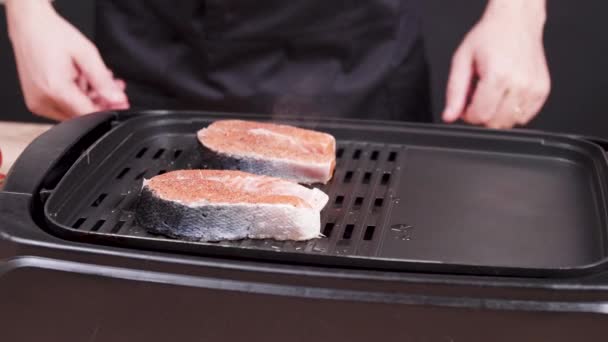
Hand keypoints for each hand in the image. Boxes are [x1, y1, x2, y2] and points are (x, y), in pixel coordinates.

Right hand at [6, 0, 128, 120]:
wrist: (28, 25)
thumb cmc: (51, 34)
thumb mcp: (86, 54)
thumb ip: (102, 80)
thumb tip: (117, 99)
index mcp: (55, 89)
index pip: (88, 113)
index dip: (108, 110)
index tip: (121, 103)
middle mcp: (42, 100)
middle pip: (81, 114)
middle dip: (101, 102)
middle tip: (113, 87)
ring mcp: (37, 102)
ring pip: (73, 111)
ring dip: (90, 98)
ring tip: (99, 79)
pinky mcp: (35, 100)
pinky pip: (62, 106)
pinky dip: (76, 97)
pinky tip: (84, 82)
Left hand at [442, 0, 549, 128]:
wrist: (516, 22)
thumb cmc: (490, 36)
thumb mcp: (462, 60)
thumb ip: (454, 91)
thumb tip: (449, 116)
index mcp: (498, 75)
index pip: (480, 116)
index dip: (468, 114)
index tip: (466, 105)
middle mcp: (519, 83)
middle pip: (495, 123)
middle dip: (482, 114)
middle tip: (479, 95)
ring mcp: (534, 88)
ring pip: (510, 122)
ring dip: (498, 114)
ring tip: (493, 92)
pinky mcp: (542, 91)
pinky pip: (525, 117)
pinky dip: (512, 112)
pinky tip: (506, 94)